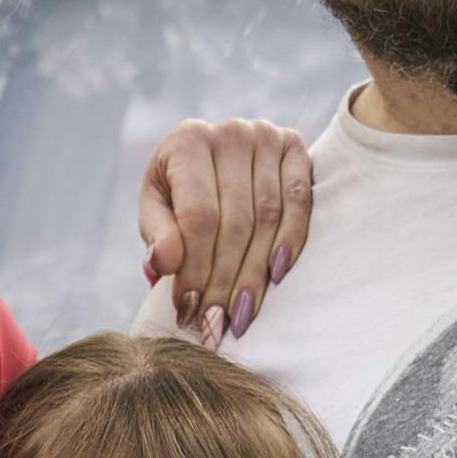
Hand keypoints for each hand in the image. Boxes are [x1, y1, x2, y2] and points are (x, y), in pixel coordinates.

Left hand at [136, 116, 313, 340]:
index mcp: (187, 140)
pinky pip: (299, 201)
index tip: (189, 310)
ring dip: (255, 273)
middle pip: (235, 222)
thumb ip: (157, 235)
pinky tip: (277, 274)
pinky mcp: (296, 148)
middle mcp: (230, 133)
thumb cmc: (179, 190)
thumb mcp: (156, 206)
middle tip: (216, 325)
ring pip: (267, 217)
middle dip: (224, 281)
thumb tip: (164, 266)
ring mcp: (267, 136)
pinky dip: (291, 240)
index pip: (198, 216)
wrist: (214, 157)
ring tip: (241, 315)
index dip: (196, 268)